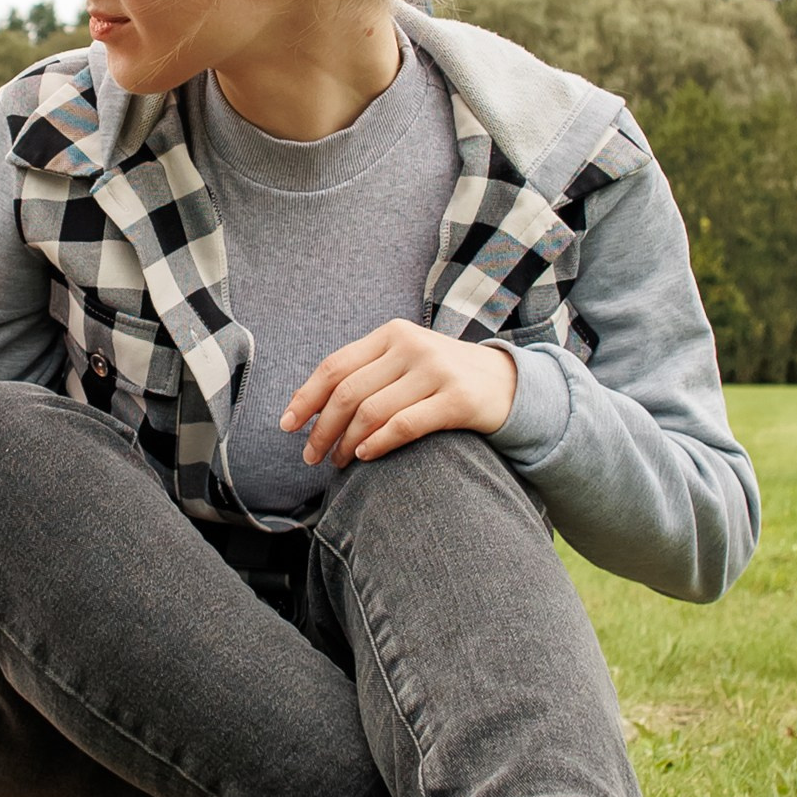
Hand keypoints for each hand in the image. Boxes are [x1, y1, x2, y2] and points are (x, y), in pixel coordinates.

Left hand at [282, 320, 518, 469]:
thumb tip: (312, 408)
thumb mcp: (407, 362)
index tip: (287, 425)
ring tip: (339, 462)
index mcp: (392, 334)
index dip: (306, 398)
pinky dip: (379, 443)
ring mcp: (436, 371)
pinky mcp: (457, 399)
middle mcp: (411, 347)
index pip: (335, 366)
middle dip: (322, 429)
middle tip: (312, 456)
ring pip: (372, 411)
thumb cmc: (445, 378)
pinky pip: (405, 424)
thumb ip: (368, 374)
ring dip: (347, 443)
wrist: (509, 384)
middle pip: (349, 393)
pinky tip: (365, 456)